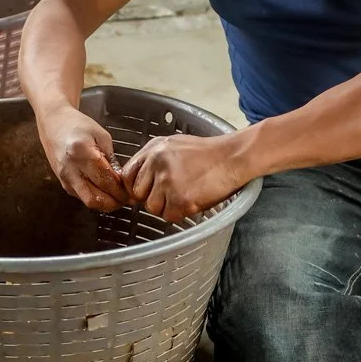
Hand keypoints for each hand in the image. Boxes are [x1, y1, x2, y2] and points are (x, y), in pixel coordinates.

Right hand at [37, 103, 129, 211]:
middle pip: (95, 198)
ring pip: (88, 202)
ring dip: (105, 203)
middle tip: (127, 199)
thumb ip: (112, 159)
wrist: (54, 123)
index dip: (121, 191)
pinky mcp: (63, 183)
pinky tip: (105, 192)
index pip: (105, 181)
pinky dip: (96, 198)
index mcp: (82, 153)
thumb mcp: (101, 136)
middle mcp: (70, 169)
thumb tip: (122, 180)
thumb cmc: (78, 125)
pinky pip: (82, 196)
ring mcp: (65, 178)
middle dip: (114, 202)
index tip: (131, 193)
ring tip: (118, 198)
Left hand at [121, 133, 244, 223]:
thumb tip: (140, 180)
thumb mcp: (175, 145)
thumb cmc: (208, 154)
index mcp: (153, 149)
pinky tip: (194, 200)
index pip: (127, 175)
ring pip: (153, 207)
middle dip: (152, 198)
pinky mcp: (181, 198)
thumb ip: (154, 160)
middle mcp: (157, 163)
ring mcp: (168, 181)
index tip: (146, 192)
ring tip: (187, 194)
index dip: (135, 187)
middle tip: (172, 193)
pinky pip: (170, 216)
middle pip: (138, 194)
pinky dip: (181, 213)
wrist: (233, 157)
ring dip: (168, 207)